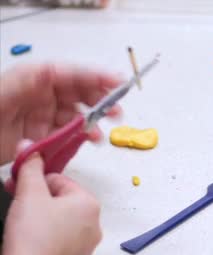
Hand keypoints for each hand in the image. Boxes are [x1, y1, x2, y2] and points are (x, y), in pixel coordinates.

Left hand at [0, 63, 121, 165]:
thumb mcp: (4, 90)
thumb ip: (30, 79)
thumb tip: (54, 73)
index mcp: (34, 78)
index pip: (72, 73)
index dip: (97, 76)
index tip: (117, 81)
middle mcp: (42, 94)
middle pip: (80, 93)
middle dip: (101, 100)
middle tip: (116, 110)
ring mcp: (44, 115)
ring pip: (78, 115)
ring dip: (94, 122)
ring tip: (103, 131)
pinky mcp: (43, 135)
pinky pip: (69, 134)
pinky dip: (83, 137)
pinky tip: (91, 140)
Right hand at [0, 152, 101, 254]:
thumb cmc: (33, 234)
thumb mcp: (29, 192)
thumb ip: (31, 167)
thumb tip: (30, 148)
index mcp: (89, 203)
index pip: (61, 181)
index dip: (37, 182)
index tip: (20, 185)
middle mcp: (94, 224)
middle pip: (63, 202)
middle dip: (38, 199)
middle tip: (17, 201)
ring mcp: (87, 245)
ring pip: (62, 222)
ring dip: (42, 218)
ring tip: (22, 223)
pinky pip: (60, 243)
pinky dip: (46, 239)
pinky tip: (30, 241)